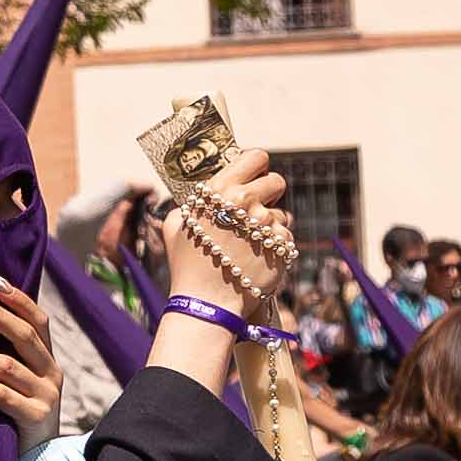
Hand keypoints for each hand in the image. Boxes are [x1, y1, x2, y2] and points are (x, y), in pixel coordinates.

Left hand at [0, 277, 62, 432]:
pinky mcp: (33, 417)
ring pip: (6, 365)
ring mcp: (45, 396)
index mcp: (48, 361)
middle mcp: (51, 374)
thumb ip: (6, 359)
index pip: (39, 322)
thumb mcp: (18, 385)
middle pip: (23, 336)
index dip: (20, 300)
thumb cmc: (18, 419)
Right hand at [158, 148, 293, 317]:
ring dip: (268, 225)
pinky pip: (284, 237)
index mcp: (220, 191)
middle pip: (276, 181)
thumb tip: (205, 193)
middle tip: (253, 211)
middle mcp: (246, 202)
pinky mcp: (283, 245)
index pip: (255, 157)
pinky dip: (274, 246)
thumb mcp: (175, 225)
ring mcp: (267, 224)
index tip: (252, 176)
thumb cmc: (186, 264)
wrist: (206, 303)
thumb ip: (192, 202)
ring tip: (248, 244)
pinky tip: (255, 259)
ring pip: (281, 213)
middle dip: (268, 194)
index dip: (256, 166)